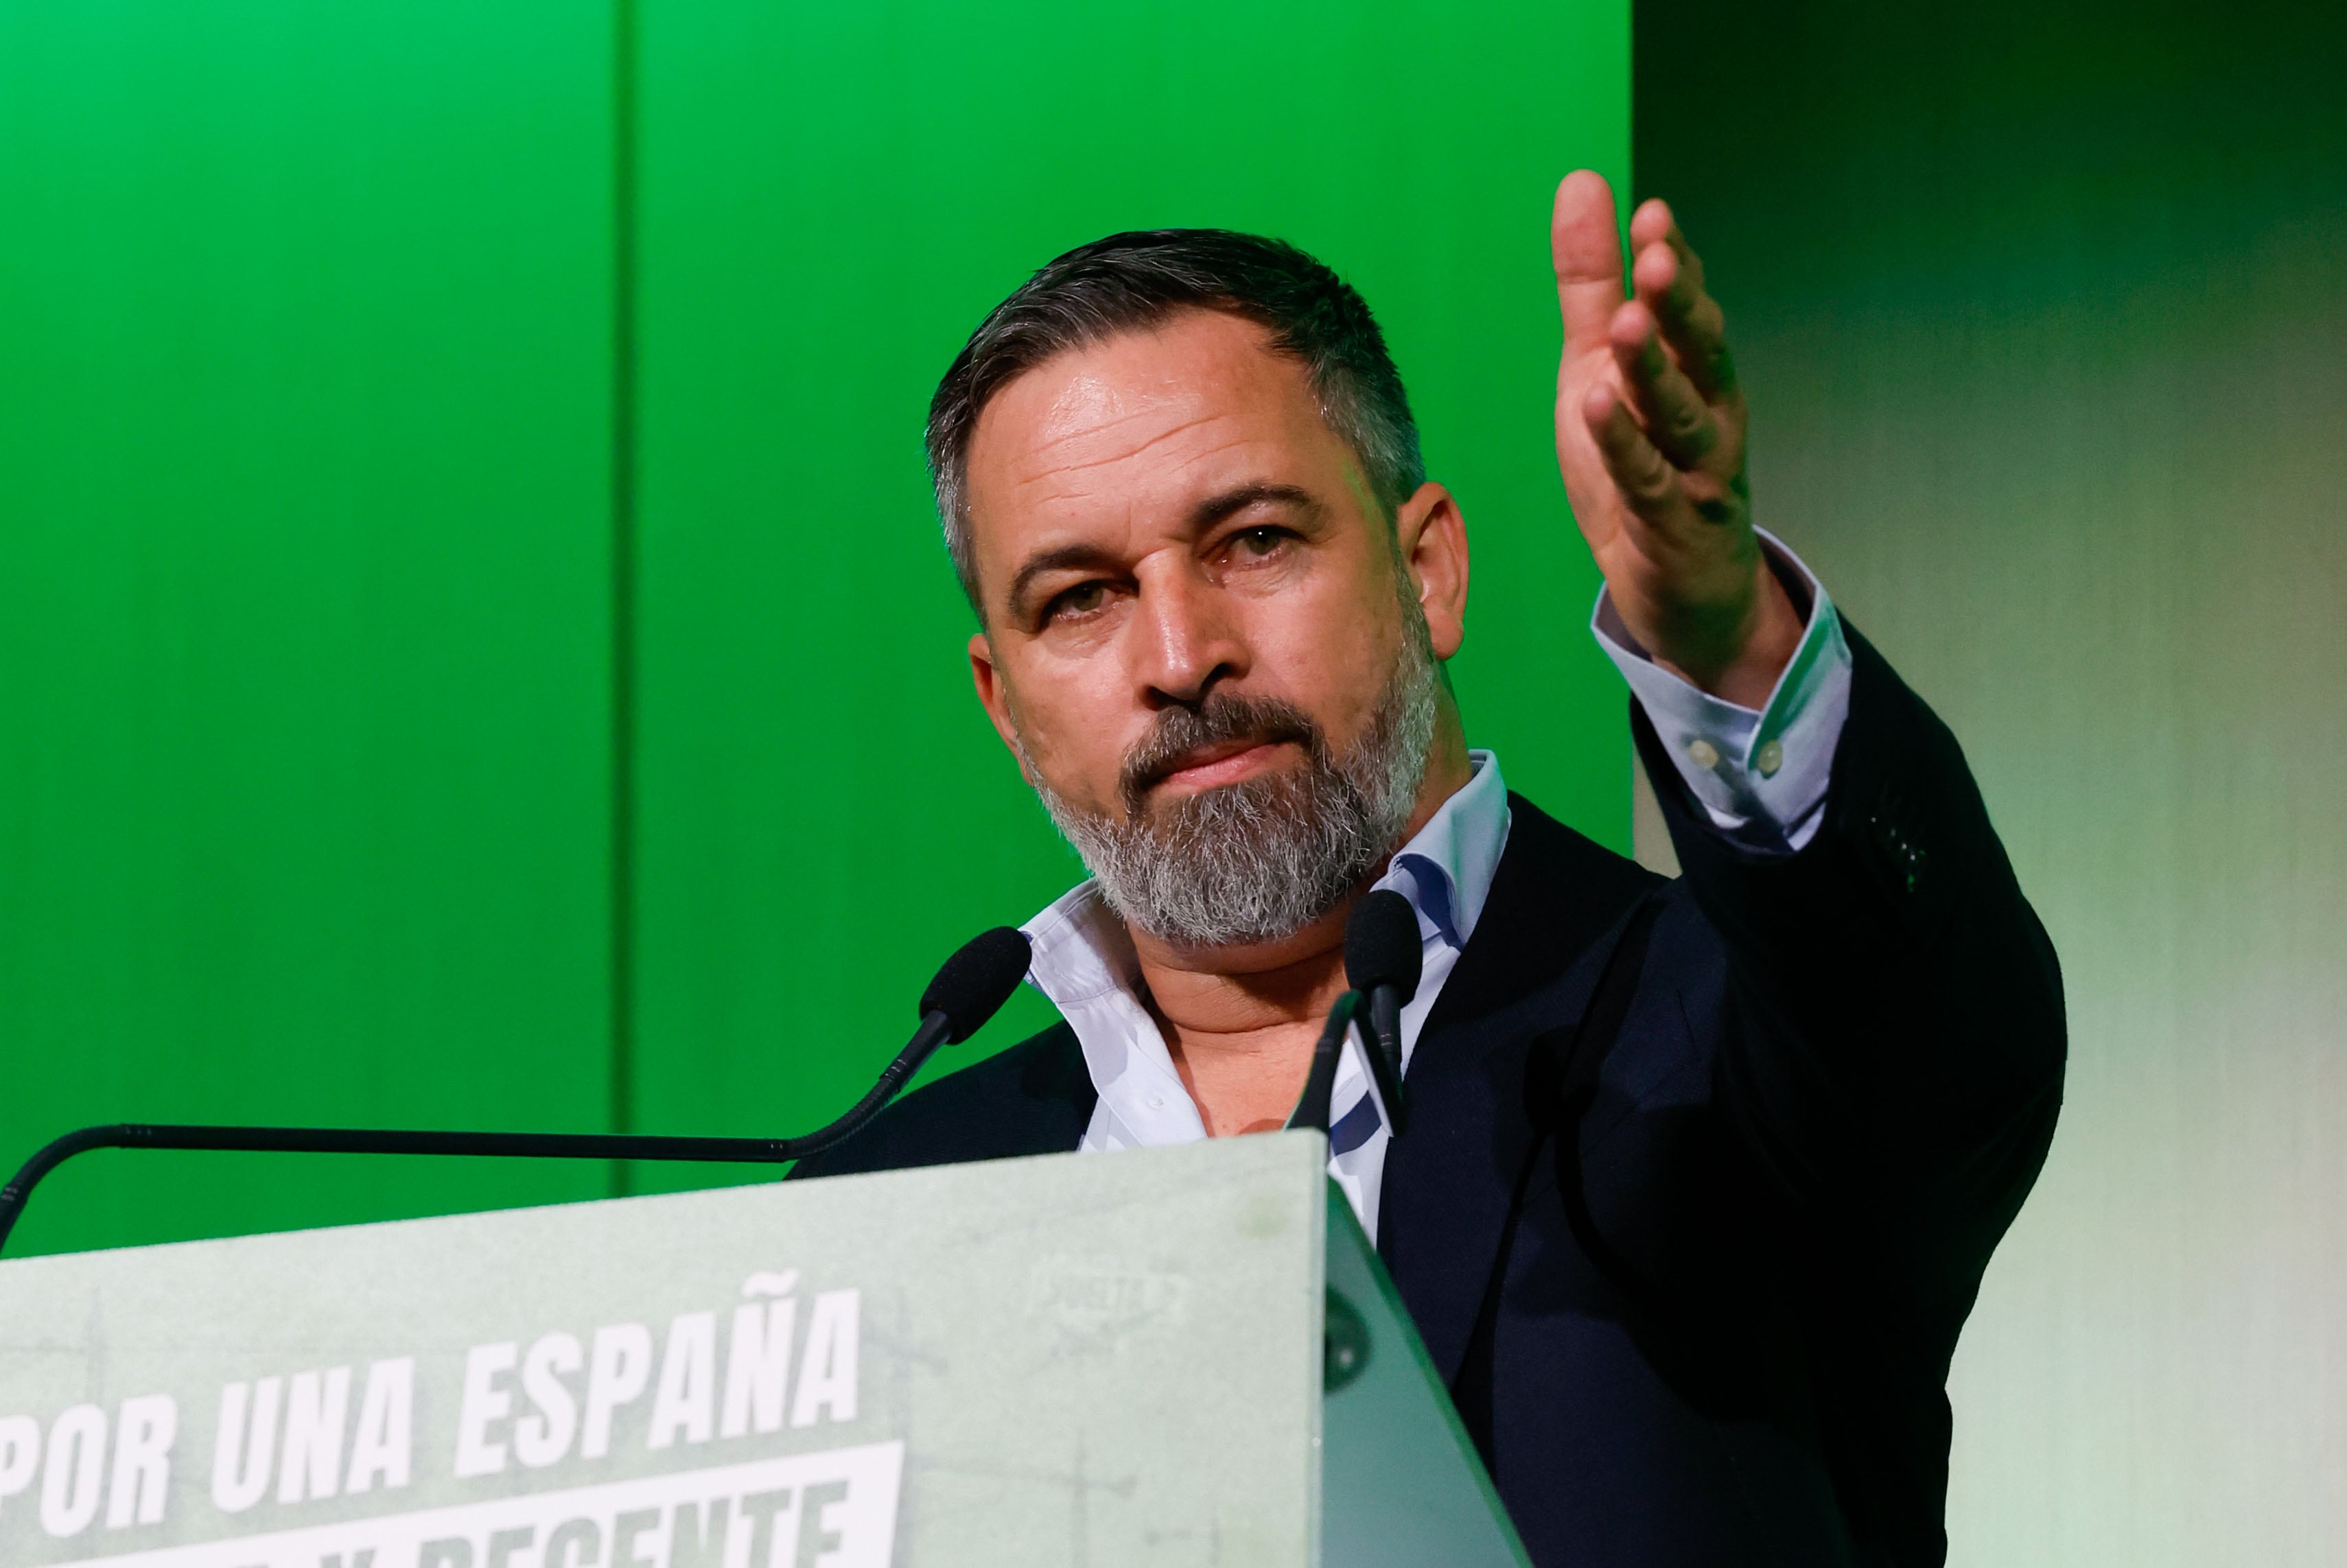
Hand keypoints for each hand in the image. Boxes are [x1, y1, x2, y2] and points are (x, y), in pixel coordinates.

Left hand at [1550, 171, 1801, 707]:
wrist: (1681, 587)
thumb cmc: (1642, 465)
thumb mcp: (1600, 366)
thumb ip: (1594, 284)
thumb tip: (1583, 182)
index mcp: (1695, 372)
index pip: (1688, 308)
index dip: (1674, 262)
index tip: (1651, 214)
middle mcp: (1710, 413)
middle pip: (1699, 353)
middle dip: (1680, 305)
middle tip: (1658, 256)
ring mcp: (1698, 472)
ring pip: (1680, 416)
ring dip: (1656, 371)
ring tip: (1629, 325)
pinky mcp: (1673, 525)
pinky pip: (1649, 481)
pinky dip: (1625, 446)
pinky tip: (1598, 409)